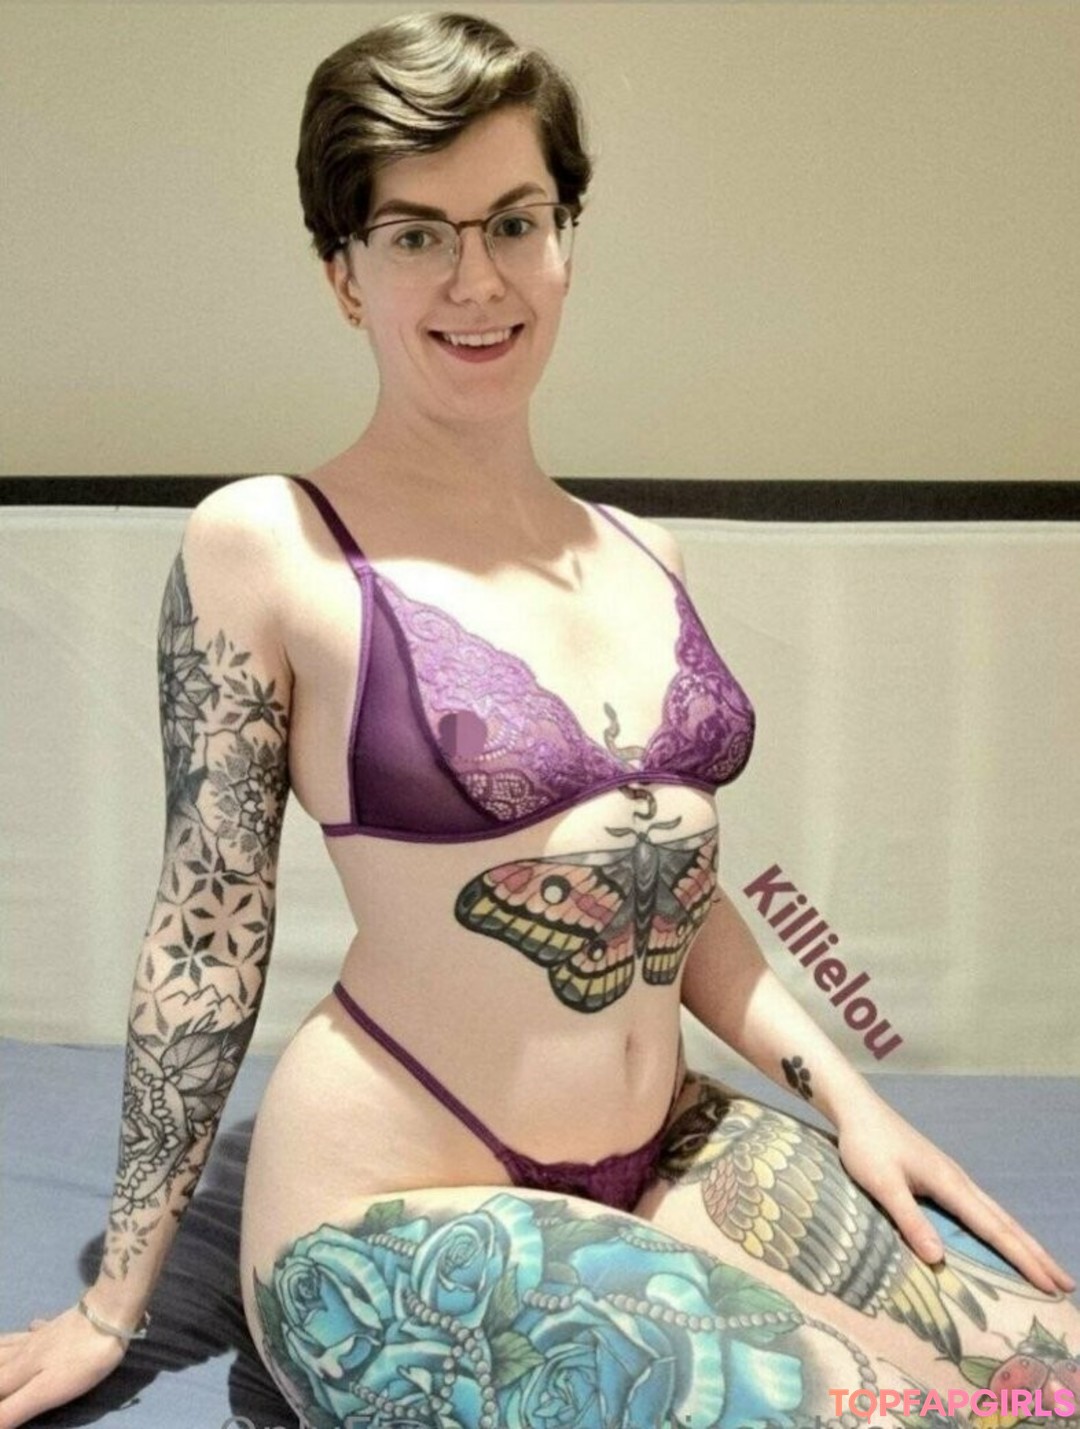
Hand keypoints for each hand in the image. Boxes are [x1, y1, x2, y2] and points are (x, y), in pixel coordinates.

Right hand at [0, 1303, 127, 1428]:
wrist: (111, 1315)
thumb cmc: (80, 1360)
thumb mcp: (45, 1391)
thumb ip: (12, 1409)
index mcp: (19, 1368)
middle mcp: (26, 1350)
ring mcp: (45, 1335)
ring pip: (12, 1343)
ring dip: (0, 1350)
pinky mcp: (64, 1325)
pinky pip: (38, 1328)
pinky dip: (30, 1330)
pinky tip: (32, 1326)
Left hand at [836, 1092, 1075, 1295]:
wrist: (857, 1108)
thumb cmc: (866, 1145)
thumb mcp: (882, 1184)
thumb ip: (910, 1220)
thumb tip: (938, 1260)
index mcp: (950, 1183)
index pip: (994, 1229)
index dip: (1024, 1259)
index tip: (1051, 1284)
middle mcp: (959, 1180)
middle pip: (1006, 1222)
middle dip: (1036, 1254)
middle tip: (1066, 1283)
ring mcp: (951, 1177)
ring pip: (996, 1214)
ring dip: (1022, 1242)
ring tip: (1044, 1266)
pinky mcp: (940, 1176)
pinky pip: (980, 1209)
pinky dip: (999, 1228)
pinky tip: (999, 1237)